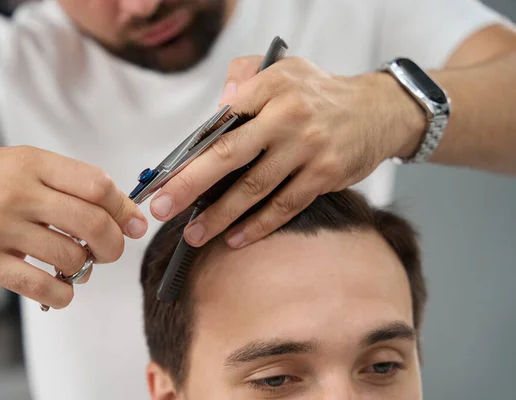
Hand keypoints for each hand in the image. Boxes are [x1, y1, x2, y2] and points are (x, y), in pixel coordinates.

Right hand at [0, 146, 146, 308]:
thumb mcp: (26, 165)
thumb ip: (72, 185)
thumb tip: (125, 215)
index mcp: (33, 164)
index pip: (97, 185)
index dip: (123, 208)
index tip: (133, 223)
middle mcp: (17, 193)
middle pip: (91, 223)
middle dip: (114, 244)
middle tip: (111, 251)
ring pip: (70, 257)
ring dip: (85, 268)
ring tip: (77, 265)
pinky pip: (40, 286)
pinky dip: (63, 294)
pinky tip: (61, 289)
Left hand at [150, 56, 423, 247]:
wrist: (380, 110)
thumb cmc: (320, 93)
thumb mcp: (284, 68)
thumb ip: (245, 77)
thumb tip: (218, 110)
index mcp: (271, 88)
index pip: (219, 123)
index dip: (188, 153)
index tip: (161, 178)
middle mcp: (288, 117)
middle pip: (228, 156)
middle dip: (189, 185)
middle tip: (161, 209)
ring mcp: (308, 149)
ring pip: (254, 189)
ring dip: (220, 215)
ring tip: (194, 234)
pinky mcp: (325, 175)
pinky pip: (284, 206)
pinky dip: (257, 226)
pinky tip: (234, 239)